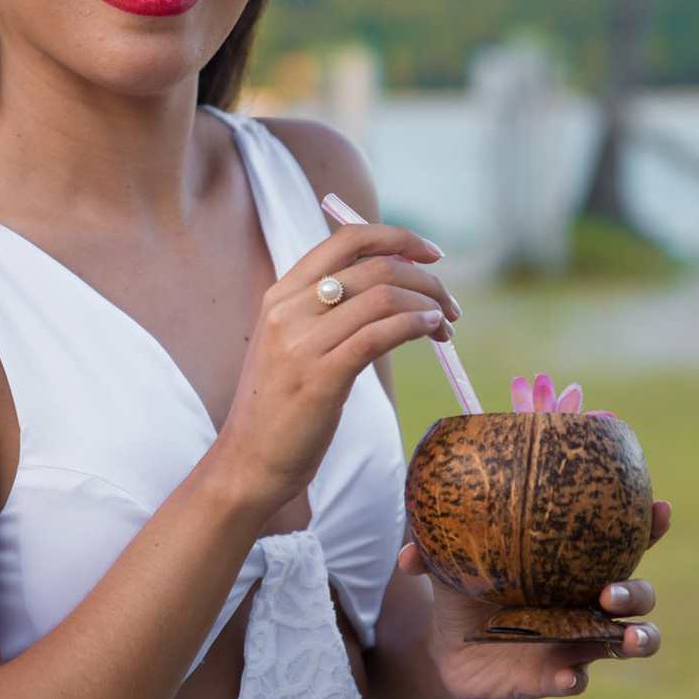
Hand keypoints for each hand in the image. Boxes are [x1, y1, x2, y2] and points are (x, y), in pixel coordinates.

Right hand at [216, 223, 458, 512]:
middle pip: (376, 266)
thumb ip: (326, 312)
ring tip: (447, 327)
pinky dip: (416, 326)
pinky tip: (432, 332)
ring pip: (384, 297)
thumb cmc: (279, 407)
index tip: (430, 254)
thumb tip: (391, 288)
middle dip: (426, 279)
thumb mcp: (291, 344)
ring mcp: (301, 342)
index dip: (397, 237)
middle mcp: (288, 308)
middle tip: (451, 304)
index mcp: (281, 293)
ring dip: (429, 305)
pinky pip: (380, 334)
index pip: (347, 238)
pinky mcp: (320, 377)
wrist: (247, 461)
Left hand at [401, 499, 670, 698]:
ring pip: (628, 642)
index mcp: (570, 565)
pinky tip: (566, 676)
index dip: (647, 526)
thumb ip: (431, 549)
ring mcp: (575, 643)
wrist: (442, 648)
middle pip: (637, 597)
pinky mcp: (553, 676)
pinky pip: (576, 679)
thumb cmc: (463, 590)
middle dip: (636, 592)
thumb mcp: (449, 564)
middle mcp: (583, 603)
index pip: (621, 541)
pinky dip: (574, 678)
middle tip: (610, 590)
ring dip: (637, 640)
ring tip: (628, 638)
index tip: (660, 509)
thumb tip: (408, 555)